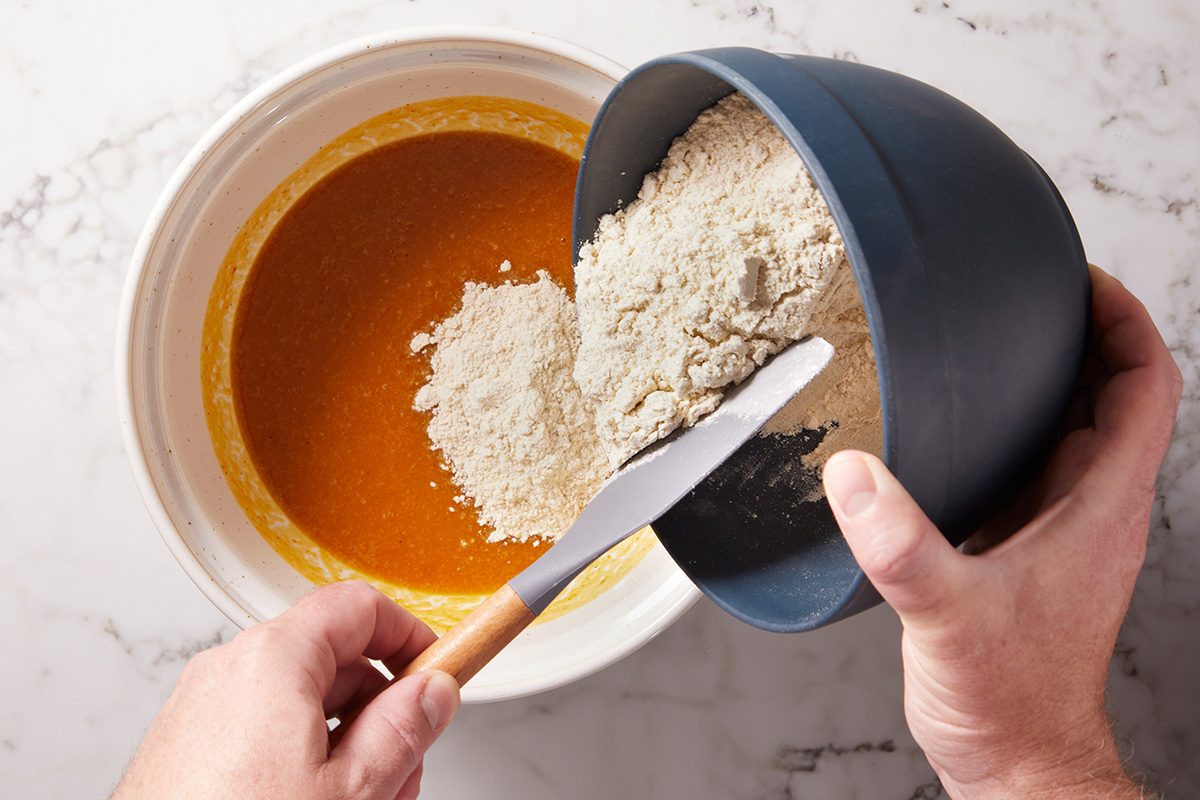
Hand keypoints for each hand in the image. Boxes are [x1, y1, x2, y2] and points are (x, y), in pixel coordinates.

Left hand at [113, 581, 459, 799]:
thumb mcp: (352, 790)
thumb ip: (403, 730)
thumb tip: (432, 693)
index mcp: (273, 659)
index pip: (359, 607)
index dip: (410, 637)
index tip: (436, 676)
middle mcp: (229, 670)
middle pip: (334, 660)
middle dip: (381, 712)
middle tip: (404, 768)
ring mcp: (201, 710)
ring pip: (300, 705)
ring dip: (345, 746)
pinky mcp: (186, 748)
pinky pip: (261, 732)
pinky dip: (299, 761)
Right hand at [822, 266, 1179, 798]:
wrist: (1015, 758)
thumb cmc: (1009, 700)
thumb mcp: (950, 616)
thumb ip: (901, 545)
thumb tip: (853, 475)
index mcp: (1100, 508)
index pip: (1145, 388)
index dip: (1124, 322)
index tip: (1082, 281)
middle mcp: (1091, 509)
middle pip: (1113, 394)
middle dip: (1082, 332)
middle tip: (1028, 291)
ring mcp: (1061, 528)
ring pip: (1076, 427)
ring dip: (1051, 375)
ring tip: (999, 337)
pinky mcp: (1026, 547)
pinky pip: (1035, 463)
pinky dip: (1015, 424)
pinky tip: (966, 421)